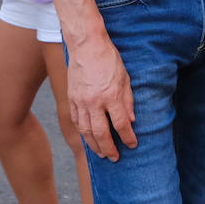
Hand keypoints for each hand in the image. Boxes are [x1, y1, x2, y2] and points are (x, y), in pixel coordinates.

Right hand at [66, 35, 137, 159]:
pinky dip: (82, 132)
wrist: (86, 45)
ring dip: (94, 145)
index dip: (128, 137)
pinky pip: (77, 121)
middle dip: (109, 148)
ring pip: (86, 131)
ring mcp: (81, 101)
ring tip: (101, 154)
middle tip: (115, 158)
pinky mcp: (71, 99)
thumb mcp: (125, 77)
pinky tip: (88, 138)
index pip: (121, 124)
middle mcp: (94, 101)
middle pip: (101, 132)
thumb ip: (128, 100)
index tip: (133, 145)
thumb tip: (131, 120)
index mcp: (111, 95)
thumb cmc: (109, 59)